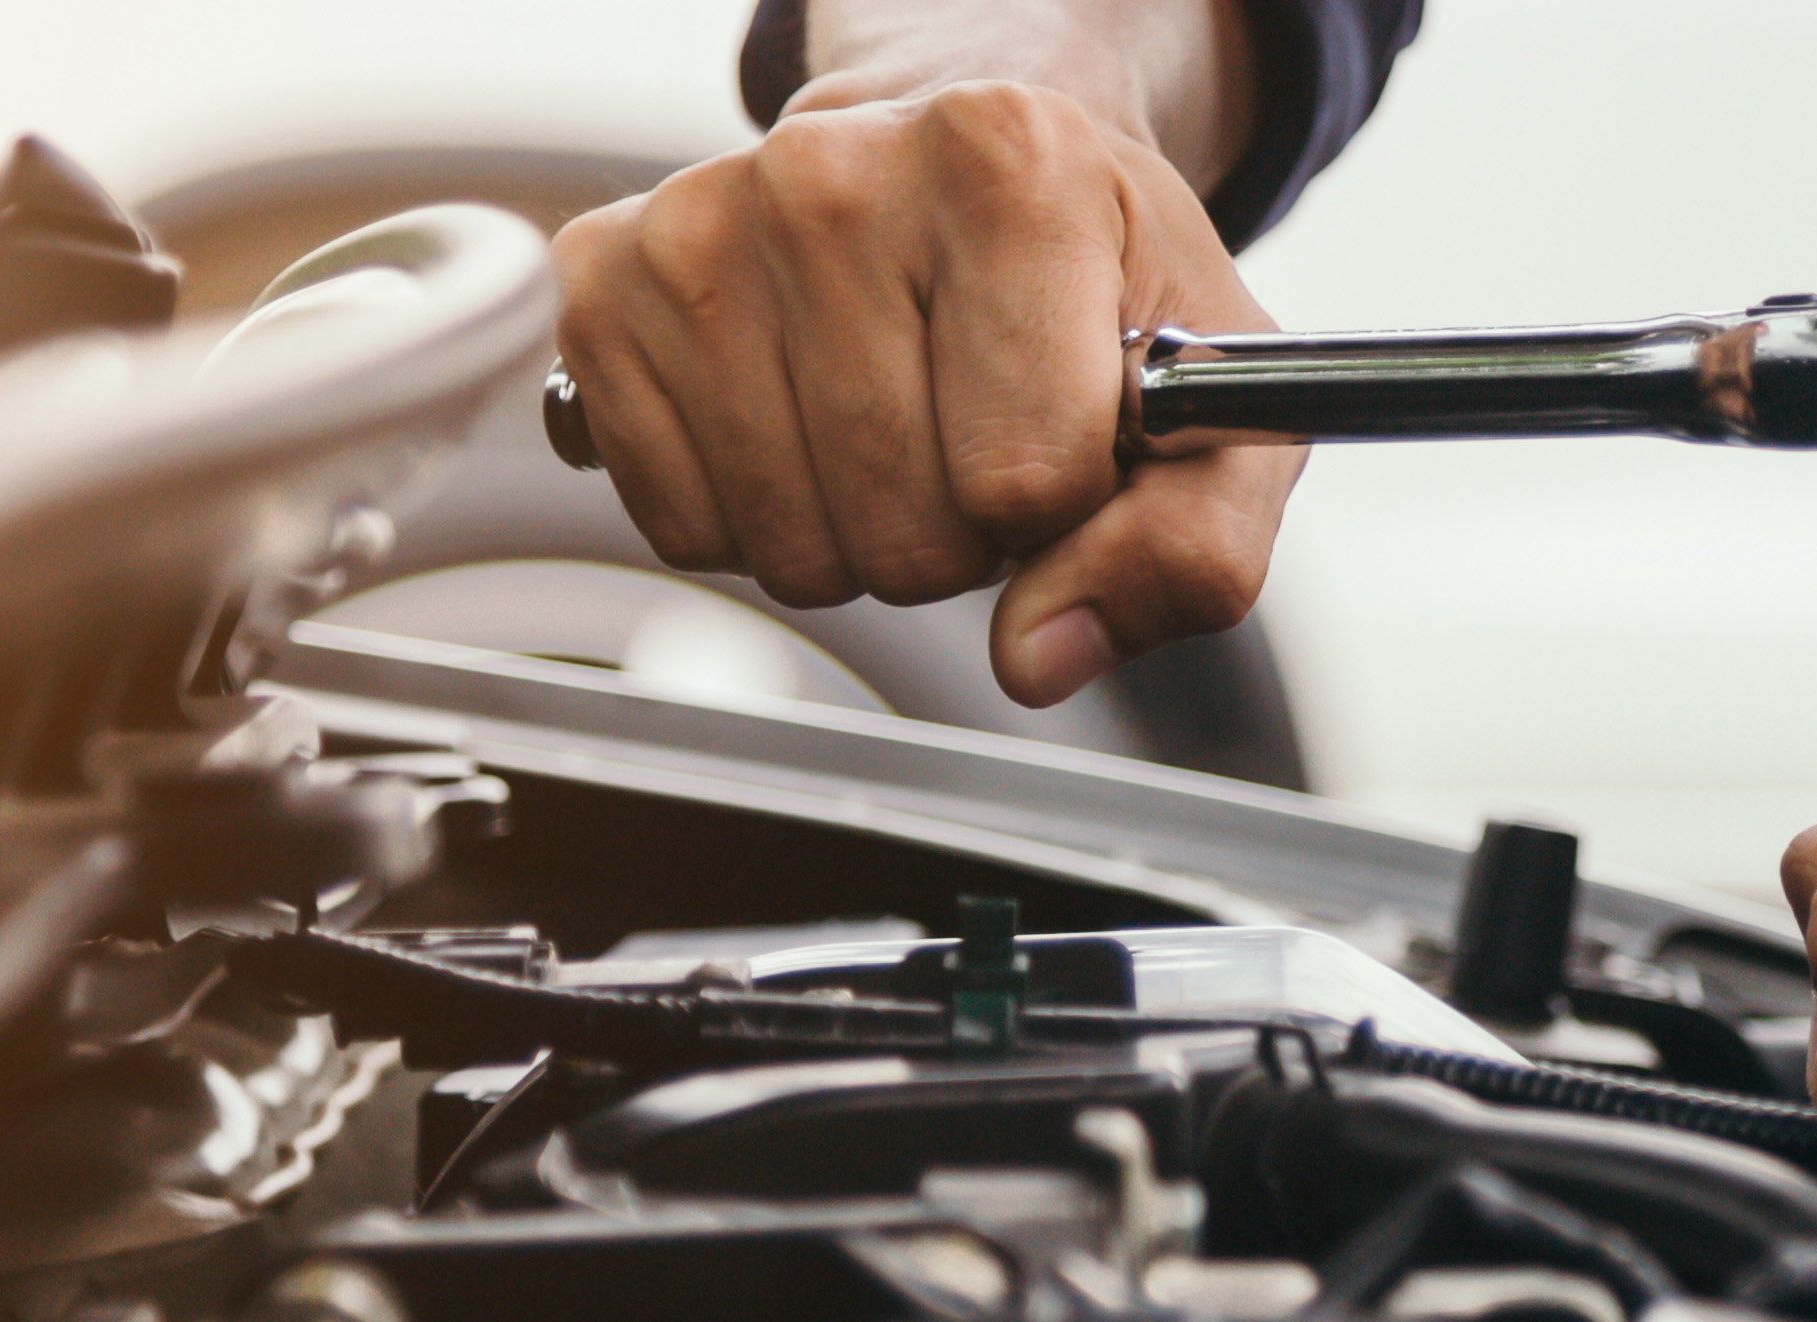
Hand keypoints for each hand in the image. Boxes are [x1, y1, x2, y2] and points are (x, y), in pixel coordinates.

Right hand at [553, 48, 1290, 705]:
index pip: (1030, 478)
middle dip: (964, 533)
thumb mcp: (1212, 400)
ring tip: (896, 420)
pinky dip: (759, 520)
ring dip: (860, 535)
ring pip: (792, 548)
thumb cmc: (1094, 282)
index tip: (1067, 430)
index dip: (1066, 504)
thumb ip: (1191, 550)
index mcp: (1010, 166)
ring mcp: (700, 225)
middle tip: (976, 431)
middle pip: (905, 529)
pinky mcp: (603, 288)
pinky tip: (801, 419)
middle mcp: (834, 172)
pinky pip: (688, 531)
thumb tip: (1036, 660)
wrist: (960, 167)